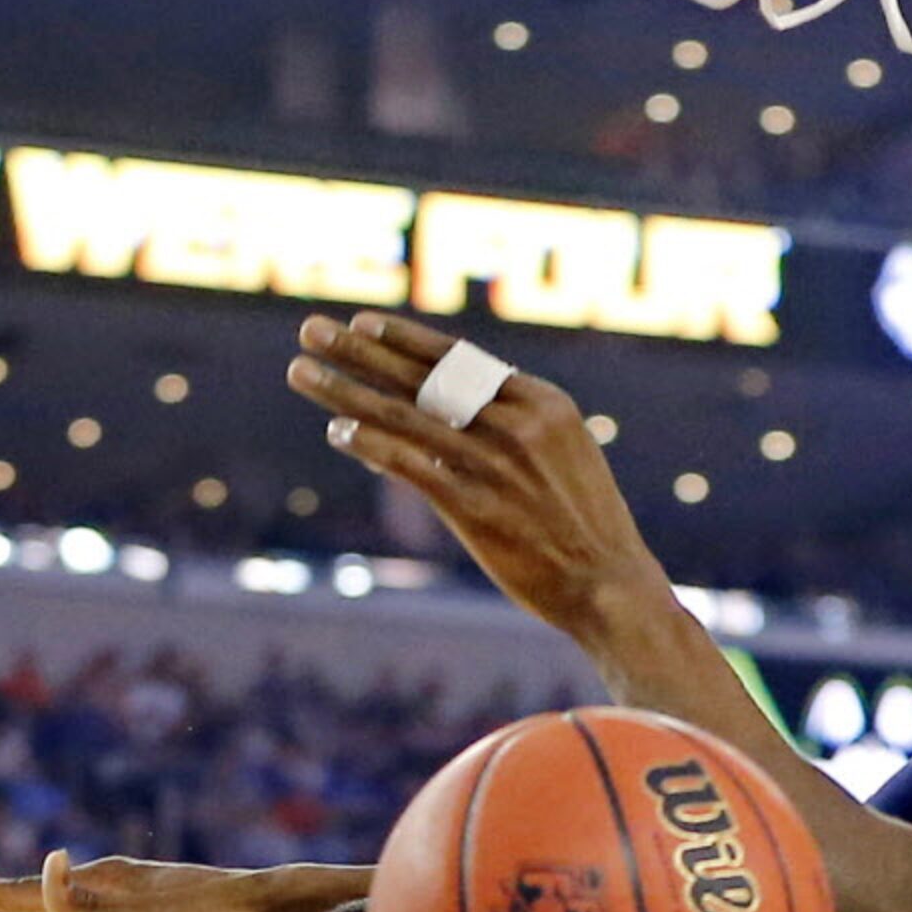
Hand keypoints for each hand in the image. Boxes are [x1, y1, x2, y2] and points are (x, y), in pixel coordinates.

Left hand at [285, 312, 677, 637]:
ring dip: (344, 392)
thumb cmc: (584, 528)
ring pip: (405, 415)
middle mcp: (518, 424)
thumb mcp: (565, 458)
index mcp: (543, 404)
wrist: (611, 587)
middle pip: (423, 376)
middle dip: (359, 351)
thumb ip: (514, 431)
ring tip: (301, 372)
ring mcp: (497, 465)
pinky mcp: (477, 509)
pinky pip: (411, 466)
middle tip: (311, 330)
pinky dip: (371, 446)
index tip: (362, 325)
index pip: (460, 359)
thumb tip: (447, 419)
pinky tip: (338, 434)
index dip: (404, 341)